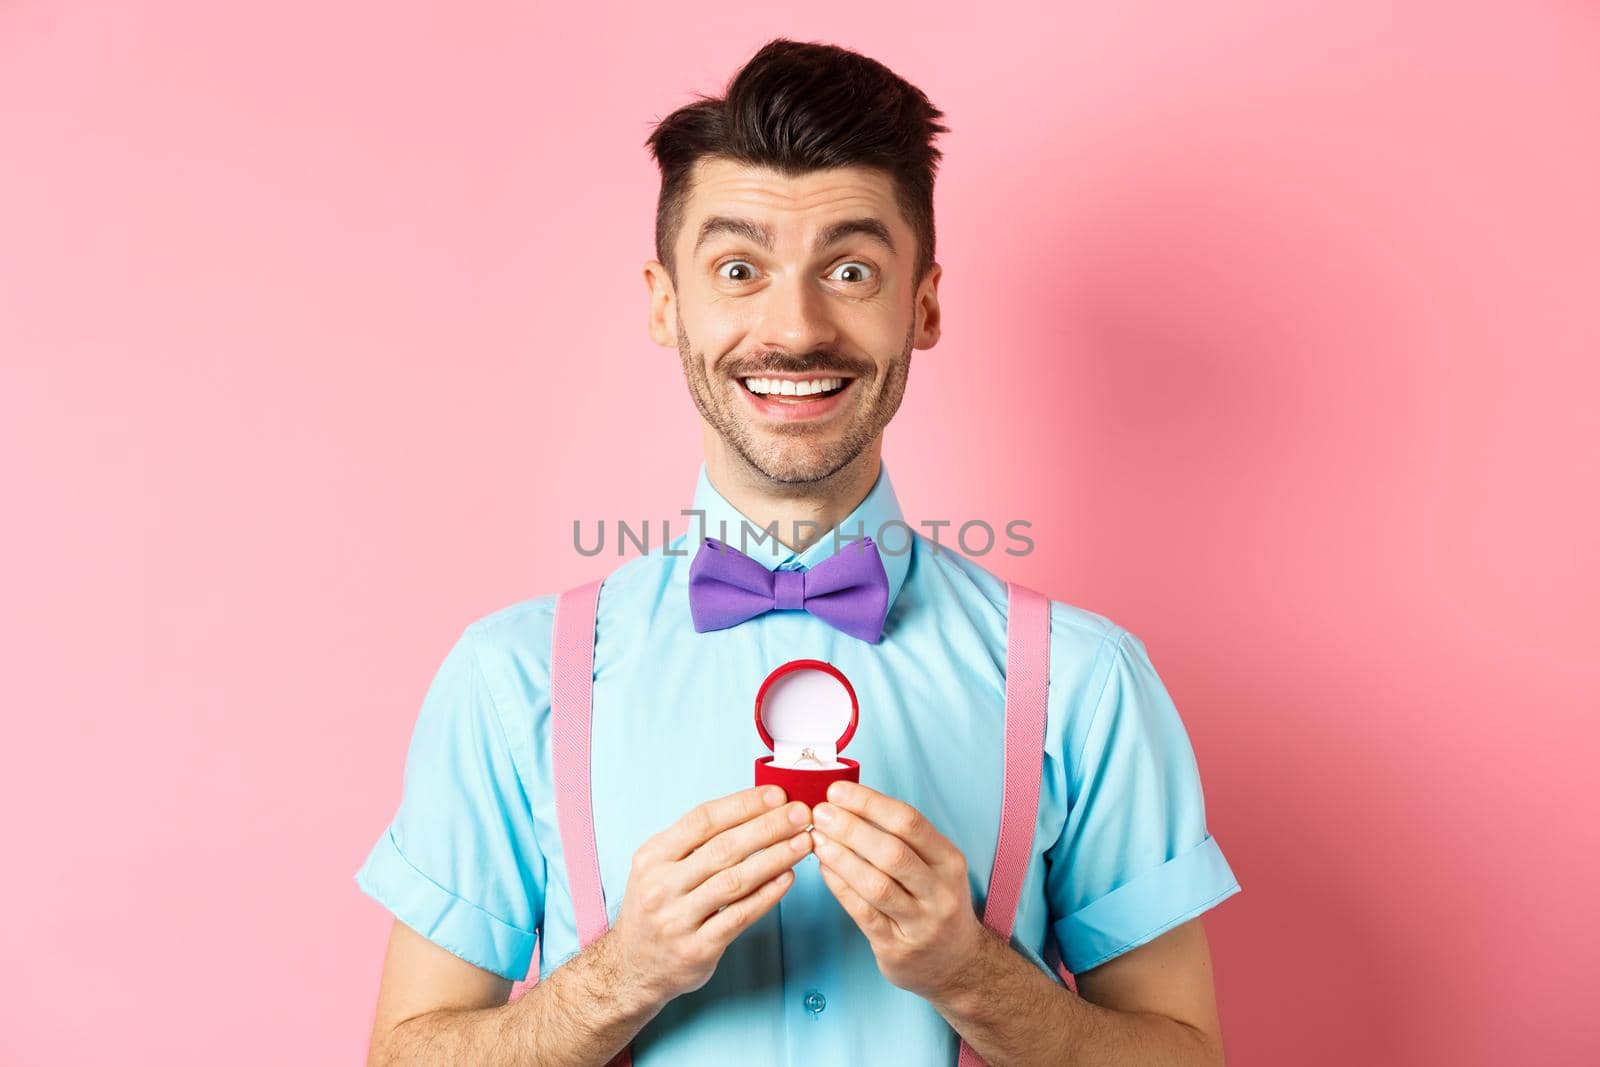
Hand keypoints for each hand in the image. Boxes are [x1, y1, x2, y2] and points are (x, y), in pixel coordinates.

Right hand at [607, 785, 812, 1003]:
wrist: (632, 966)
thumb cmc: (658, 906)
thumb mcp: (658, 866)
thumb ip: (695, 841)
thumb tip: (752, 808)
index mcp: (653, 856)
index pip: (703, 819)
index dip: (743, 804)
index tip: (777, 794)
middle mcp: (661, 885)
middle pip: (723, 848)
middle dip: (768, 826)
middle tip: (800, 813)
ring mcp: (678, 919)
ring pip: (735, 881)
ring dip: (775, 858)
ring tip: (804, 841)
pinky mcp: (697, 949)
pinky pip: (740, 916)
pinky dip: (767, 895)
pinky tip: (788, 878)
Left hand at [809, 781, 984, 1000]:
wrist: (957, 964)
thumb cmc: (935, 903)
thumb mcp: (936, 866)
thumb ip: (902, 839)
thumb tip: (850, 804)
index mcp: (950, 861)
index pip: (909, 822)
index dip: (870, 803)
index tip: (838, 791)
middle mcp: (940, 892)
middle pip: (892, 852)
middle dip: (851, 828)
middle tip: (820, 813)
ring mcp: (921, 923)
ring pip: (876, 885)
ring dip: (841, 858)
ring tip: (816, 839)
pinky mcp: (898, 948)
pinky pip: (863, 913)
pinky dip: (840, 888)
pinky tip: (824, 869)